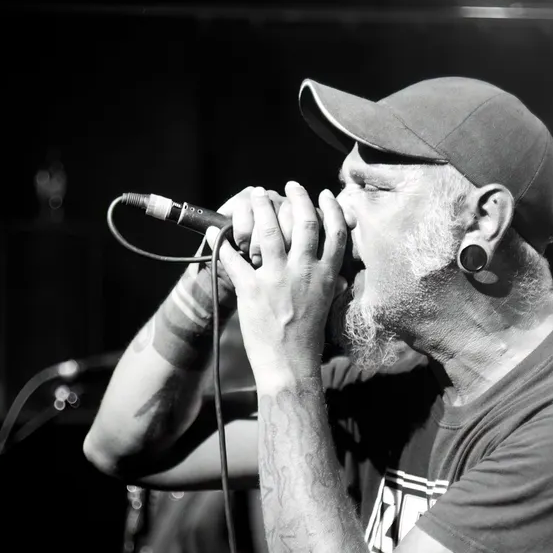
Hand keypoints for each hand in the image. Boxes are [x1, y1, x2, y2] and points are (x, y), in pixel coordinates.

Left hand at [207, 182, 347, 387]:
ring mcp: (277, 278)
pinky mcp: (252, 289)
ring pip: (270, 231)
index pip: (334, 231)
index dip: (329, 208)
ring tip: (256, 196)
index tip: (321, 193)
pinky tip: (215, 233)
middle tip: (287, 187)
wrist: (289, 365)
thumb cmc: (308, 340)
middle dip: (295, 197)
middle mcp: (304, 272)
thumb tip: (337, 277)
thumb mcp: (327, 307)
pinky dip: (221, 244)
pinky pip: (233, 259)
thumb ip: (330, 285)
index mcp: (326, 275)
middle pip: (303, 221)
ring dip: (261, 208)